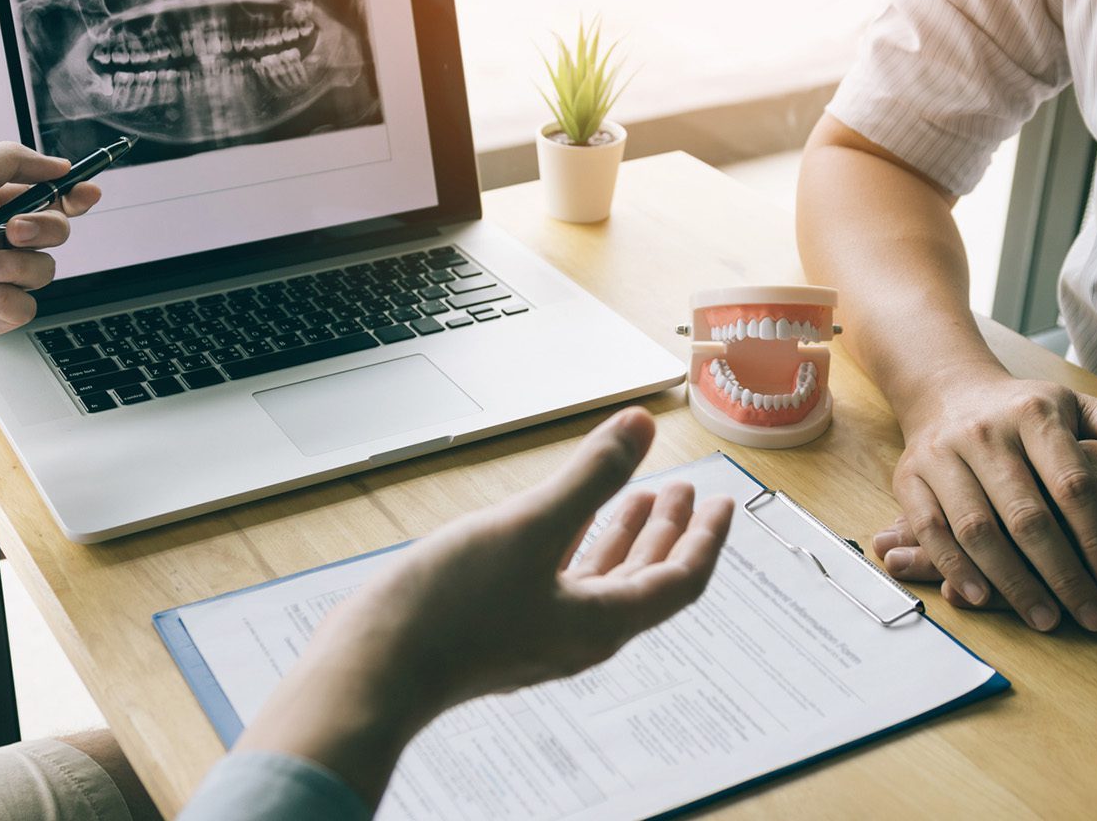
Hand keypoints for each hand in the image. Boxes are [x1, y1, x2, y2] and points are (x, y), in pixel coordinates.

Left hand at [0, 143, 100, 387]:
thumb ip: (14, 161)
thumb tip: (57, 164)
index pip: (42, 198)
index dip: (70, 196)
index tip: (87, 193)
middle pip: (53, 234)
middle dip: (42, 229)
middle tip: (13, 230)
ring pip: (42, 272)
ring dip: (7, 266)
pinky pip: (23, 309)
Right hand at [234, 408, 735, 805]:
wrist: (372, 670)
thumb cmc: (449, 613)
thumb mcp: (530, 527)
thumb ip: (591, 476)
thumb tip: (641, 427)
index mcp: (601, 622)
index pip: (680, 580)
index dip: (707, 538)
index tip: (725, 503)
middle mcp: (578, 633)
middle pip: (645, 580)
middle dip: (669, 532)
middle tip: (688, 493)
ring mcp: (538, 632)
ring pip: (602, 580)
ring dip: (624, 536)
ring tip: (638, 496)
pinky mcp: (502, 625)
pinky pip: (560, 581)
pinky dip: (577, 545)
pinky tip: (564, 520)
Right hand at [890, 367, 1096, 632]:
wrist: (947, 391)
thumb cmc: (1027, 413)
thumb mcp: (1080, 407)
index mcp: (1034, 415)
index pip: (1073, 484)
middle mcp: (984, 432)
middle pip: (1026, 515)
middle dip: (1062, 574)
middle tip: (1092, 616)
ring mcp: (942, 455)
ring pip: (977, 528)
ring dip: (1012, 581)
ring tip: (1046, 619)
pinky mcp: (909, 478)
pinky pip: (931, 529)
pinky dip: (955, 567)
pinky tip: (983, 599)